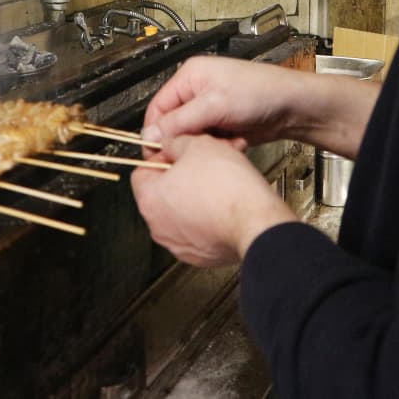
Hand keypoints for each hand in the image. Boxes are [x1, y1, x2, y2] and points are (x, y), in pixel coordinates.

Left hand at [131, 135, 295, 266]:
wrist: (256, 222)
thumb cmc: (229, 188)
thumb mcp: (199, 144)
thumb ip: (176, 142)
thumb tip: (172, 144)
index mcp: (150, 199)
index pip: (142, 171)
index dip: (163, 157)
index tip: (179, 154)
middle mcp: (158, 226)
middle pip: (161, 193)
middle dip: (180, 178)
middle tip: (201, 167)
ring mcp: (178, 244)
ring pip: (179, 213)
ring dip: (193, 199)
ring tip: (216, 186)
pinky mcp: (199, 256)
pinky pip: (196, 231)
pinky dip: (206, 220)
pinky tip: (223, 207)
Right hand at [142, 55, 378, 157]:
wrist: (295, 106)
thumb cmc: (261, 92)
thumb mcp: (214, 105)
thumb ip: (179, 121)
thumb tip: (150, 136)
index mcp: (190, 76)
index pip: (157, 108)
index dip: (156, 132)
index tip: (157, 153)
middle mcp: (198, 91)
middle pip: (175, 125)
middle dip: (190, 139)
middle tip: (205, 144)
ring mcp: (212, 108)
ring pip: (194, 137)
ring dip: (209, 144)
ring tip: (228, 139)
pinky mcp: (225, 124)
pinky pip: (211, 143)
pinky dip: (222, 147)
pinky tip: (238, 141)